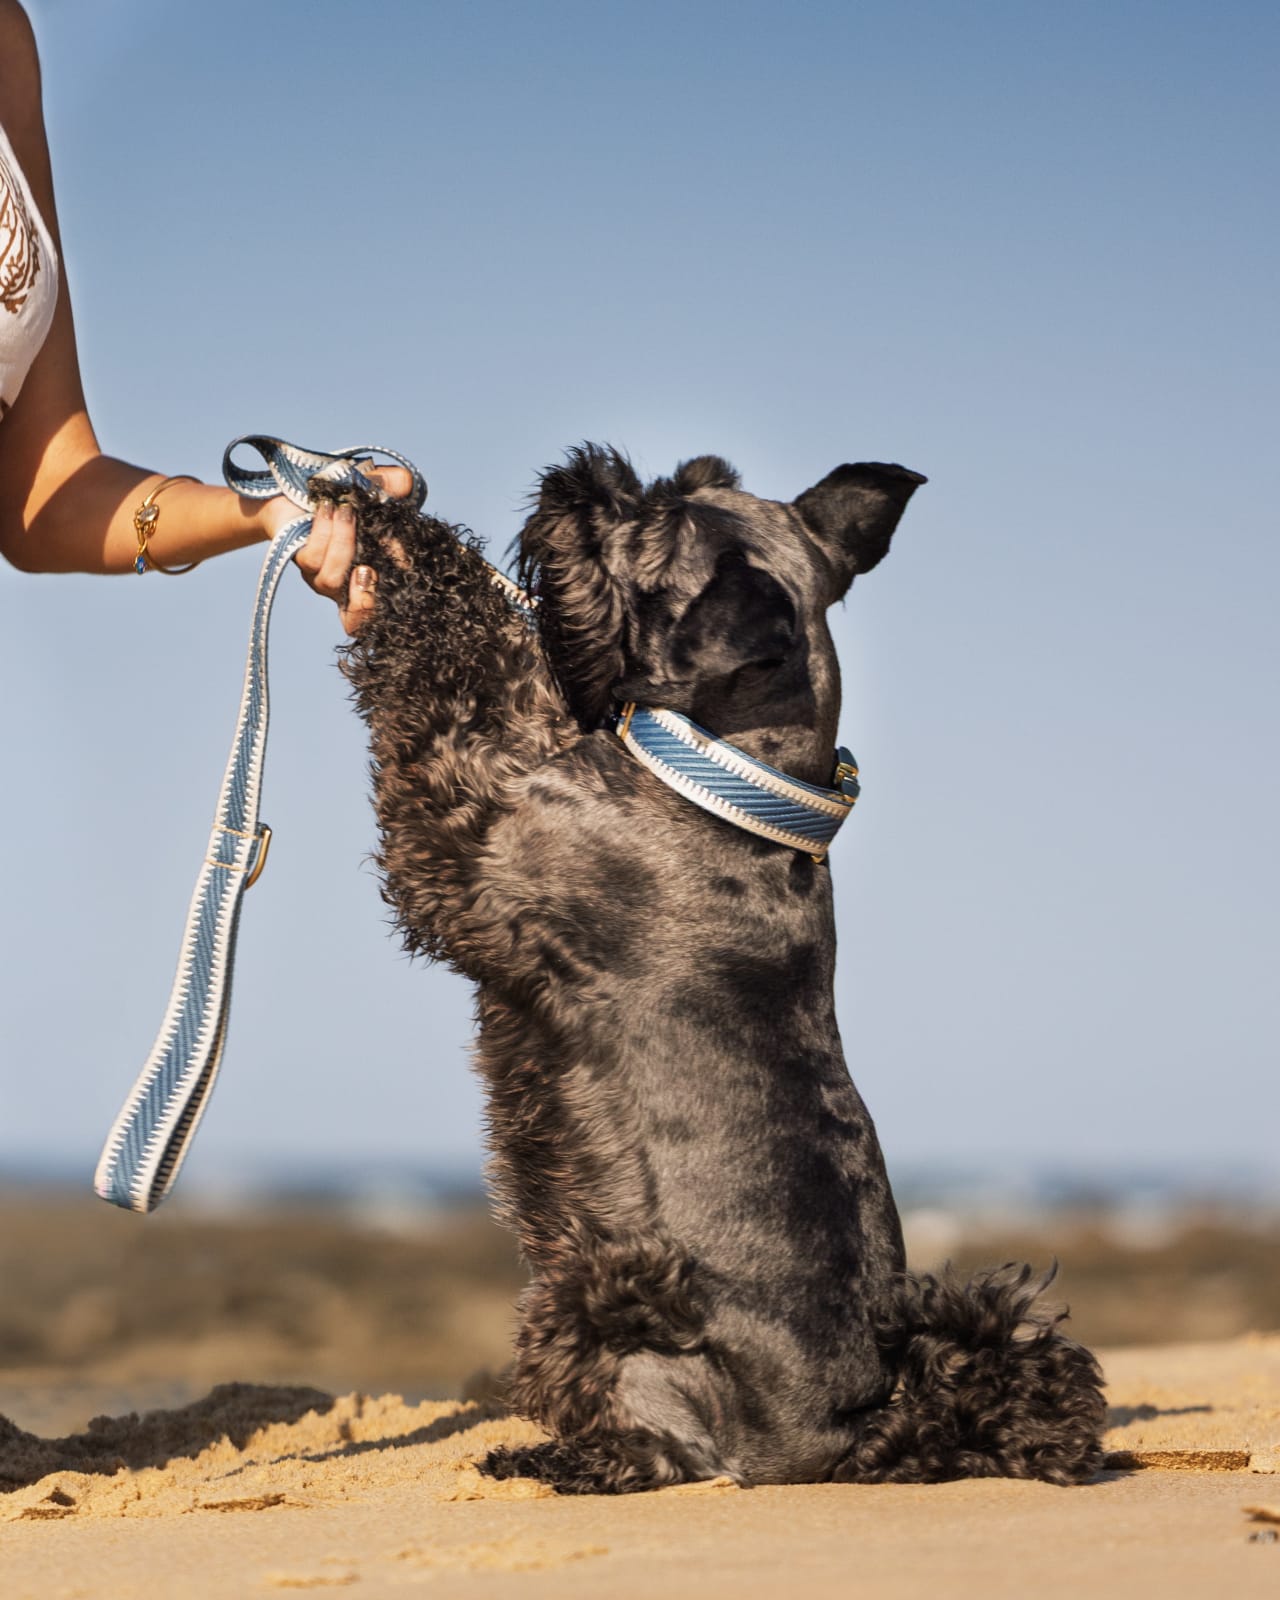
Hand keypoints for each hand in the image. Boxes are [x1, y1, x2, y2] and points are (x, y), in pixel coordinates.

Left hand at [292, 465, 412, 633]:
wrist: (295, 492)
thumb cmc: (342, 497)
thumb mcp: (375, 488)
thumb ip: (393, 484)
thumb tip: (404, 482)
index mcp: (369, 580)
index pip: (376, 617)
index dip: (384, 605)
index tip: (394, 573)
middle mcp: (344, 587)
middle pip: (355, 618)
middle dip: (364, 596)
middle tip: (369, 565)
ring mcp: (321, 577)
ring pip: (332, 579)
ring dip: (343, 543)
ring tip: (346, 511)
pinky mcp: (300, 562)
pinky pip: (313, 557)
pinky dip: (324, 532)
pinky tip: (328, 508)